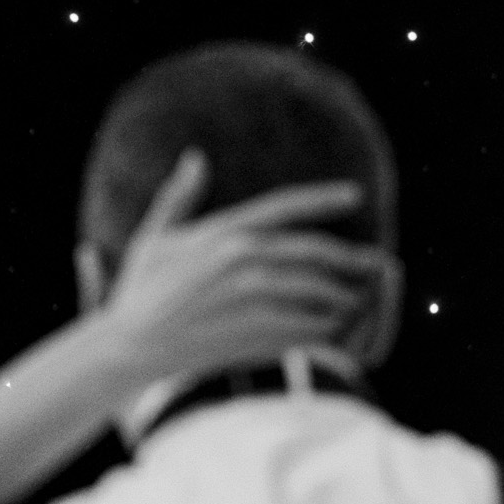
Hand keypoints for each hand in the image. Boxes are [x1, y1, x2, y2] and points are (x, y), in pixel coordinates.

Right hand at [101, 151, 388, 383]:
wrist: (129, 346)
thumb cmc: (139, 292)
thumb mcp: (155, 238)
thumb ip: (178, 196)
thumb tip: (195, 157)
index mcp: (220, 232)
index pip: (284, 206)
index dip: (323, 198)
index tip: (355, 194)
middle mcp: (239, 259)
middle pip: (314, 251)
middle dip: (350, 257)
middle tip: (374, 262)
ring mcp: (250, 296)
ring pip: (318, 289)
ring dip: (343, 295)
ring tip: (356, 299)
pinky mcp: (255, 330)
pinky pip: (308, 324)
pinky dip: (328, 325)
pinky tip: (335, 327)